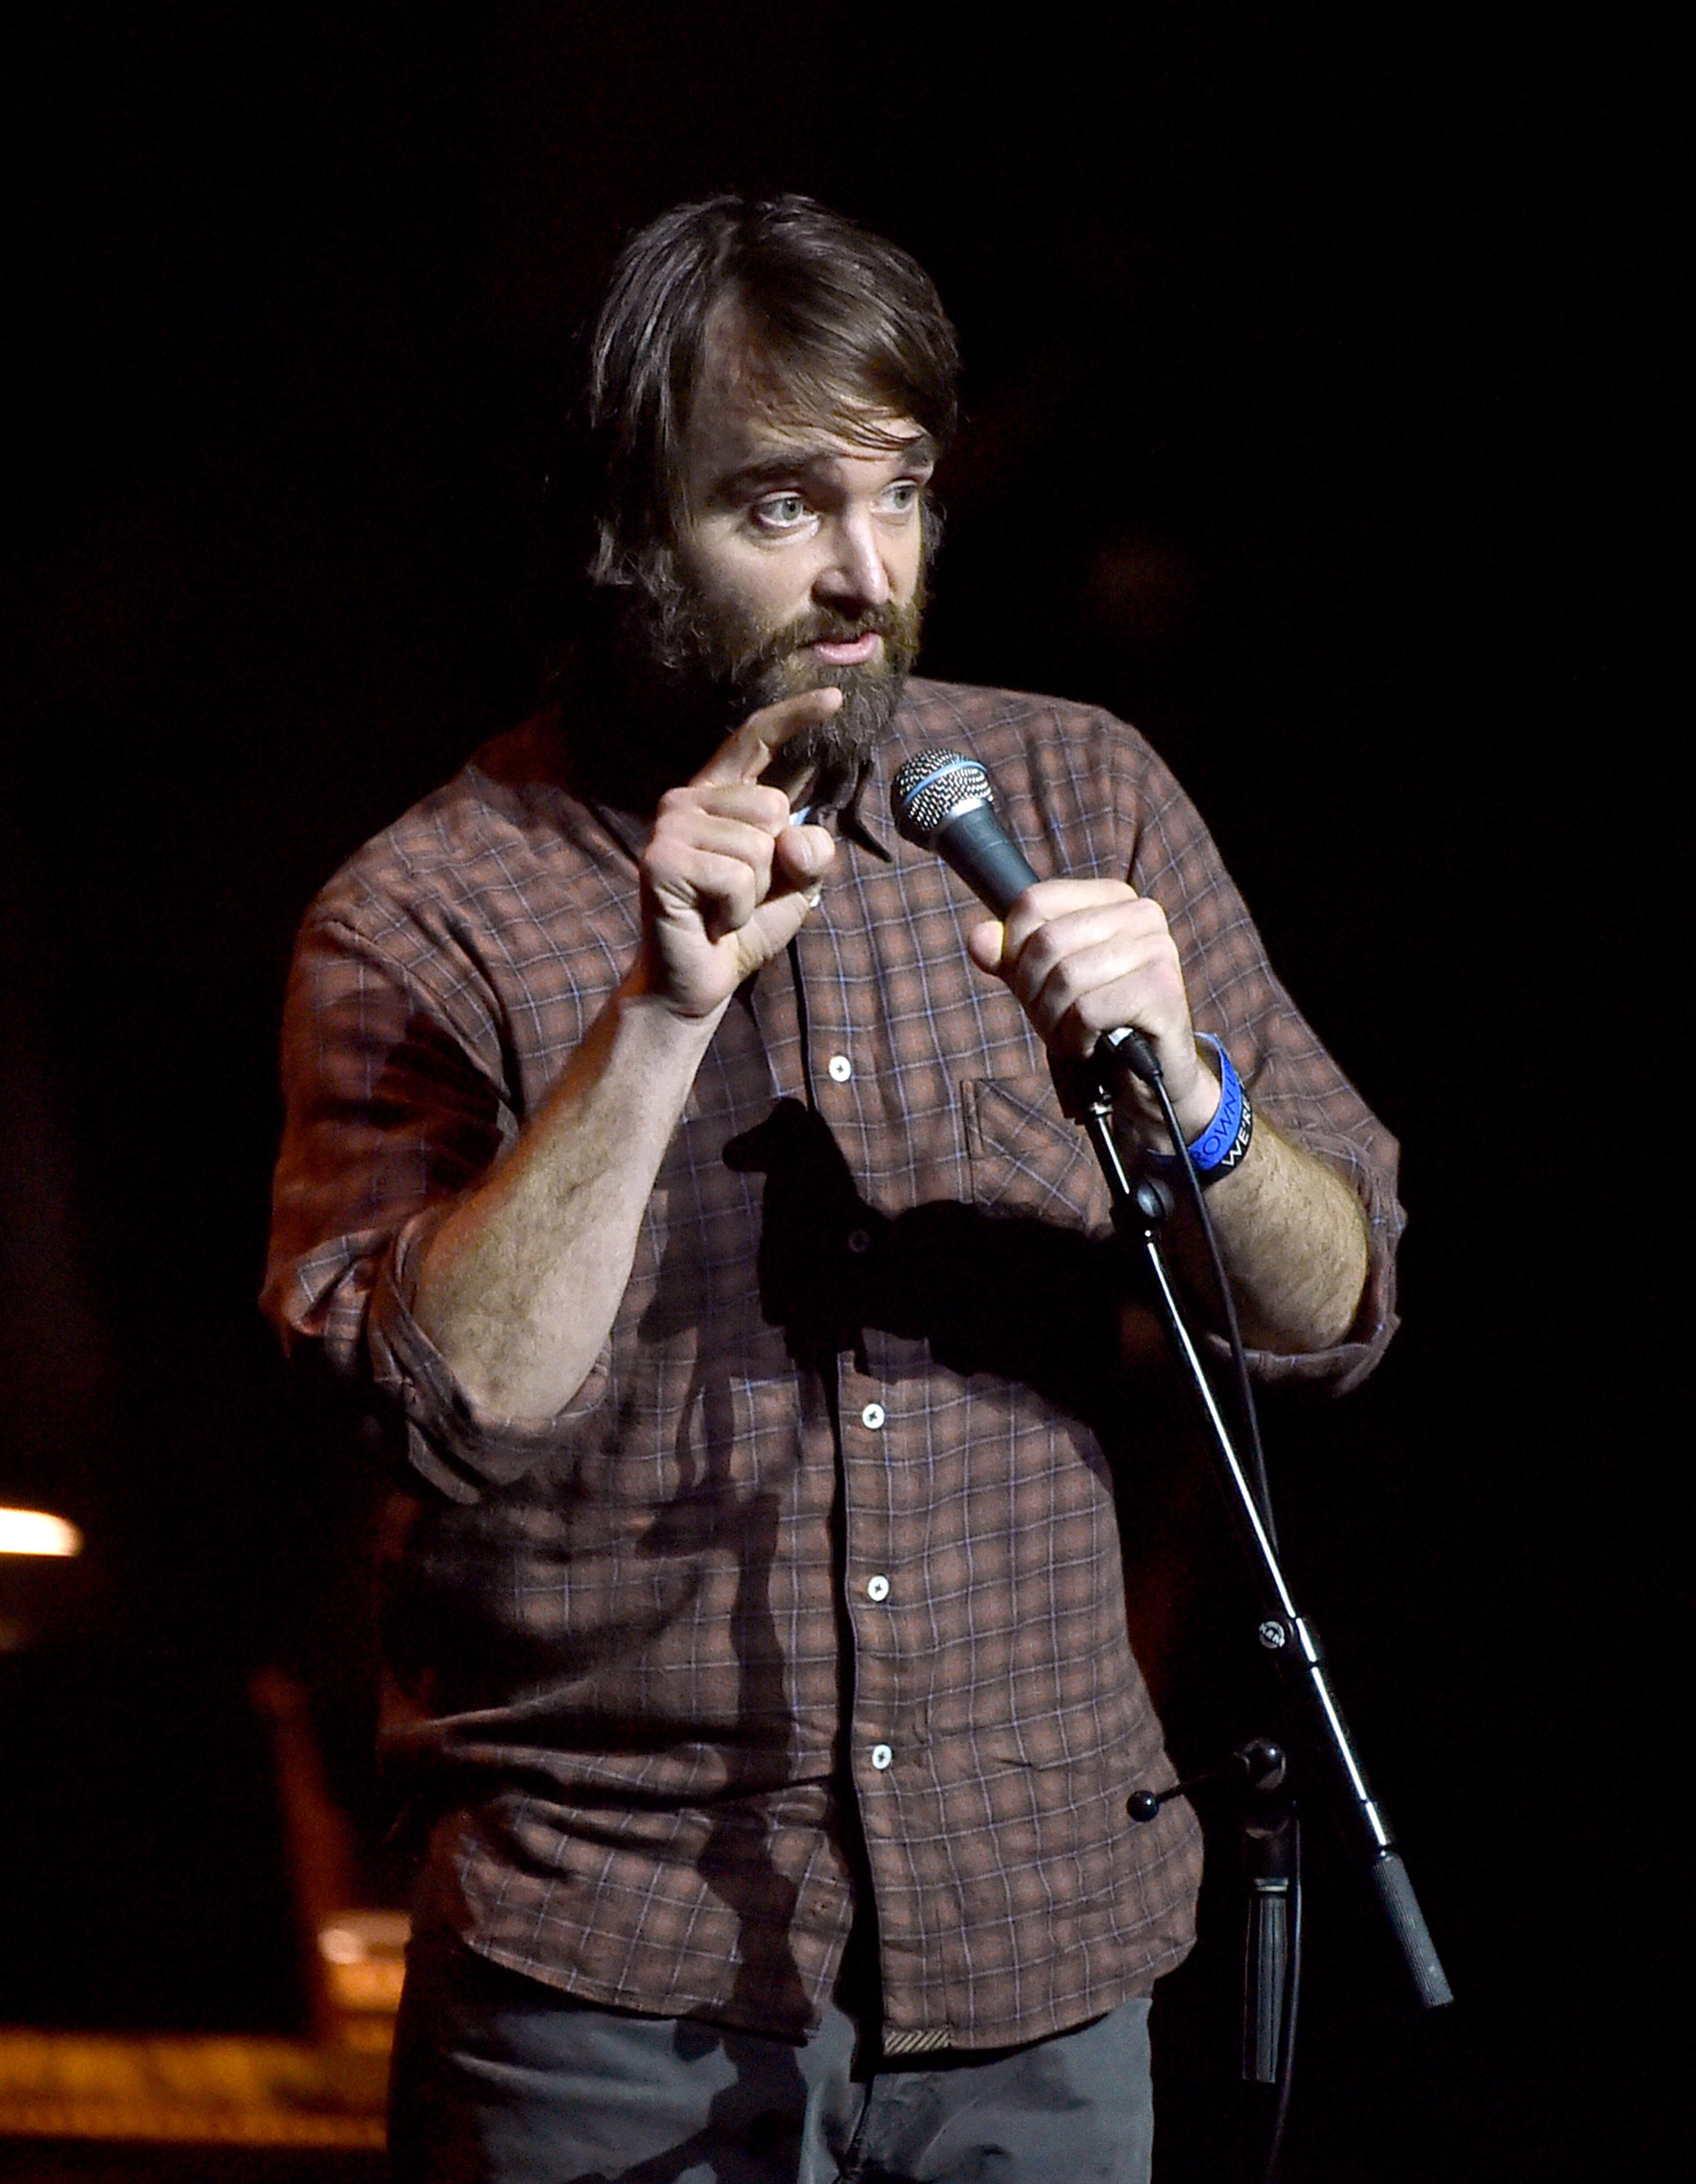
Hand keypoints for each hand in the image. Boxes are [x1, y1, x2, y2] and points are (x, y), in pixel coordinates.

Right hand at [636, 688, 840, 1018]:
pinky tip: (713, 920)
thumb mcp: (795, 883)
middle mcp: (687, 799)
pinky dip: (737, 909)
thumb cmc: (743, 925)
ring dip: (755, 890)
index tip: (836, 699)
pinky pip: (736, 876)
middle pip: (772, 807)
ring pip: (757, 844)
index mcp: (719, 795)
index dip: (795, 717)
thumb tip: (790, 831)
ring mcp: (670, 826)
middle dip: (775, 862)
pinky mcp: (661, 859)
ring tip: (725, 908)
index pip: (756, 741)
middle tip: (742, 892)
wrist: (698, 981)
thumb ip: (810, 849)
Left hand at [965, 879, 1219, 1139]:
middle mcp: (1140, 914)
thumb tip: (979, 939)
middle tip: (1051, 1019)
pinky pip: (1088, 1010)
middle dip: (1033, 992)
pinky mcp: (1162, 990)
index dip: (1014, 950)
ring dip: (1054, 1020)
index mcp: (1112, 897)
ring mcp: (1157, 949)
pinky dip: (1077, 1038)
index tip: (1031, 983)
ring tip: (1071, 1034)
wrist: (1147, 1073)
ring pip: (1066, 977)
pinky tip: (1092, 1045)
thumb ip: (1008, 957)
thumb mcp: (1042, 982)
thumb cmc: (1094, 1019)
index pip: (1034, 902)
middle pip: (1047, 941)